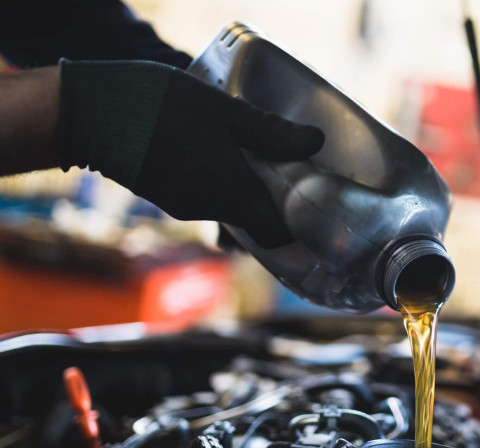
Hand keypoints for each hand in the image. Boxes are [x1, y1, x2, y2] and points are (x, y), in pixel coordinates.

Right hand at [58, 60, 323, 247]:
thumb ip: (270, 131)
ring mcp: (185, 207)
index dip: (294, 225)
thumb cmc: (159, 107)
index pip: (275, 234)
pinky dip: (220, 187)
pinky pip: (206, 201)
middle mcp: (209, 209)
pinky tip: (218, 157)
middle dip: (272, 205)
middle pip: (254, 223)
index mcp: (231, 193)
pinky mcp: (167, 198)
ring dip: (245, 193)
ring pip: (230, 211)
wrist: (89, 115)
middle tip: (285, 174)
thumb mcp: (224, 110)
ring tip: (251, 158)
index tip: (307, 204)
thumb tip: (314, 142)